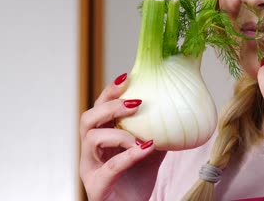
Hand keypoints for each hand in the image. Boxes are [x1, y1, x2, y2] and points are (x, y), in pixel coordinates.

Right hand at [79, 73, 165, 200]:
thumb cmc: (136, 182)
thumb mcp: (149, 152)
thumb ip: (156, 132)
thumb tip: (176, 110)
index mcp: (101, 138)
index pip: (99, 108)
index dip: (110, 92)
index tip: (127, 77)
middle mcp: (91, 151)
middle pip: (87, 118)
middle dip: (110, 105)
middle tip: (135, 102)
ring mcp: (90, 169)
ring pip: (91, 139)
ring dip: (118, 133)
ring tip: (140, 136)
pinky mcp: (97, 186)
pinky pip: (111, 167)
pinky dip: (130, 155)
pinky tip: (146, 149)